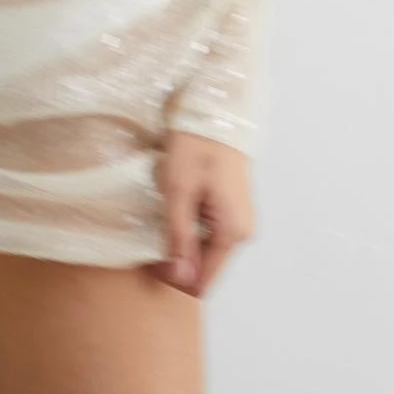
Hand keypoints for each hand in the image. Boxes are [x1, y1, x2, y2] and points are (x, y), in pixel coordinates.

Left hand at [148, 129, 254, 296]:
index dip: (174, 277)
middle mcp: (242, 232)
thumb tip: (180, 279)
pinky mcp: (231, 209)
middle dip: (177, 257)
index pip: (202, 281)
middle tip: (155, 230)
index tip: (151, 257)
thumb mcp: (178, 190)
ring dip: (182, 241)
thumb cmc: (197, 145)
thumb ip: (179, 237)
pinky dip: (189, 227)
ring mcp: (238, 220)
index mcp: (233, 232)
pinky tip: (177, 207)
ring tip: (165, 214)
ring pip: (204, 250)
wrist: (216, 111)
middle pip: (203, 266)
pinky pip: (208, 233)